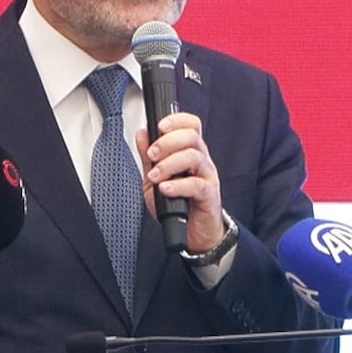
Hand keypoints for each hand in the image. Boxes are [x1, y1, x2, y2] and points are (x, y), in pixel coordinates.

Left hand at [134, 112, 224, 252]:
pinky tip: (165, 188)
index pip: (191, 125)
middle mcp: (201, 160)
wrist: (193, 232)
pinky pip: (196, 184)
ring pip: (193, 157)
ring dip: (169, 164)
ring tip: (155, 176)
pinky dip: (178, 185)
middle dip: (167, 142)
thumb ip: (149, 158)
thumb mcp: (156, 179)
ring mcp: (207, 176)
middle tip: (152, 155)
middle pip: (192, 136)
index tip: (159, 126)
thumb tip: (142, 134)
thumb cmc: (178, 204)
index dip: (176, 120)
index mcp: (190, 152)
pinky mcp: (209, 194)